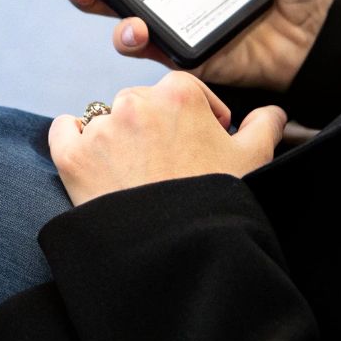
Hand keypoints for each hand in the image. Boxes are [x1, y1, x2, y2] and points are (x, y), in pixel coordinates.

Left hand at [49, 72, 286, 205]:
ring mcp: (102, 129)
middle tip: (168, 164)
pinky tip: (93, 160)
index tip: (201, 140)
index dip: (196, 116)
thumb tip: (275, 113)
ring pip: (106, 118)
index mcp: (179, 94)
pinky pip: (65, 131)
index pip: (183, 90)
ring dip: (118, 137)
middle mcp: (136, 102)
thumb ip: (264, 127)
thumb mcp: (253, 160)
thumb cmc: (216, 203)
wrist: (177, 251)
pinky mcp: (73, 157)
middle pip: (142, 103)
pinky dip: (74, 139)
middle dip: (154, 127)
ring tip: (135, 175)